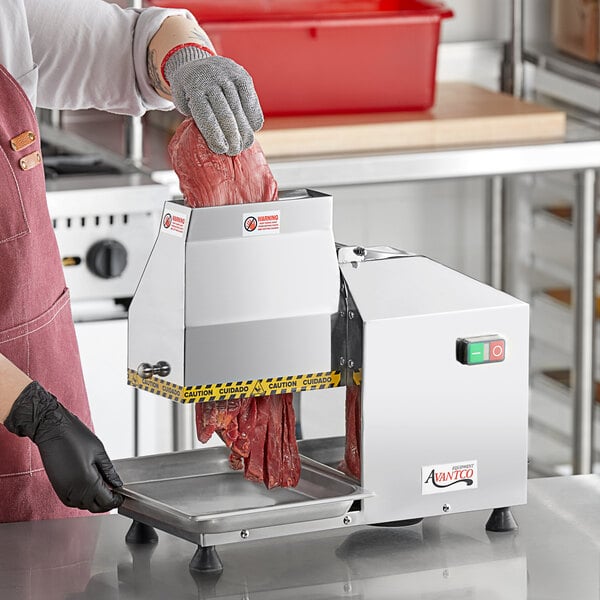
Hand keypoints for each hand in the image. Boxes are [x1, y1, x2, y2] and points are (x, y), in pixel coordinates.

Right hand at [4, 382, 122, 512]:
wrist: (52, 430)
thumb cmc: (74, 436)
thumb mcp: (99, 452)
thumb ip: (109, 471)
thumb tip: (117, 483)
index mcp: (87, 482)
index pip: (106, 501)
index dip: (116, 499)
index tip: (121, 495)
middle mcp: (74, 491)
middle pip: (95, 507)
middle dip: (107, 502)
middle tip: (115, 492)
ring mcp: (64, 491)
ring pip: (83, 505)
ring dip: (94, 500)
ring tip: (103, 487)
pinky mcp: (58, 488)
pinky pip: (73, 501)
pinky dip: (83, 498)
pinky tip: (89, 487)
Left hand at [165, 50, 263, 155]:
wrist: (198, 62)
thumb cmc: (189, 91)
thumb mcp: (183, 102)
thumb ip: (194, 118)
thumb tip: (214, 140)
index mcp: (193, 87)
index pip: (206, 116)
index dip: (215, 135)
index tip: (221, 150)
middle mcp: (211, 79)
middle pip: (225, 114)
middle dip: (232, 137)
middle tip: (235, 152)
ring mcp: (228, 76)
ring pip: (239, 109)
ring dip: (244, 130)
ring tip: (245, 145)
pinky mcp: (243, 76)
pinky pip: (251, 101)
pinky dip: (253, 117)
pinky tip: (252, 129)